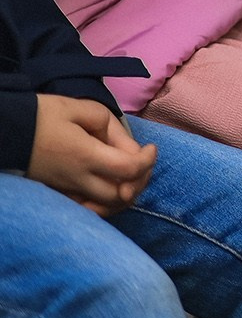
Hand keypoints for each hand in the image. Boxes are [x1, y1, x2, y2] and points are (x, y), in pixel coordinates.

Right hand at [28, 95, 155, 214]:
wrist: (8, 132)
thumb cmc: (44, 116)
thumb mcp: (82, 109)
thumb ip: (111, 128)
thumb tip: (129, 147)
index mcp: (87, 156)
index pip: (129, 170)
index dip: (148, 161)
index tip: (151, 148)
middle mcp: (79, 179)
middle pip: (122, 196)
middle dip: (141, 181)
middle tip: (143, 163)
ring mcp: (68, 190)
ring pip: (106, 207)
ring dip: (126, 195)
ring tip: (131, 176)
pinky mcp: (59, 194)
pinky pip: (89, 208)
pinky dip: (106, 203)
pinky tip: (111, 187)